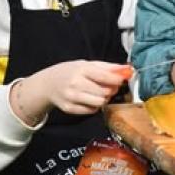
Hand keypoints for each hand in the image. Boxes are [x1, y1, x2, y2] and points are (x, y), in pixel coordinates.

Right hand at [12, 60, 127, 124]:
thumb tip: (126, 69)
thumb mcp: (87, 64)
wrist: (48, 84)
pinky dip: (95, 106)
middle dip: (111, 90)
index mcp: (81, 69)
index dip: (117, 79)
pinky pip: (91, 111)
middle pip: (104, 92)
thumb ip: (108, 67)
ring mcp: (72, 97)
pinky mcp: (70, 109)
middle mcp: (75, 84)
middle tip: (110, 86)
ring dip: (104, 99)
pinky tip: (90, 99)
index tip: (123, 79)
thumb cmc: (70, 72)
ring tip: (100, 93)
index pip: (104, 76)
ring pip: (99, 103)